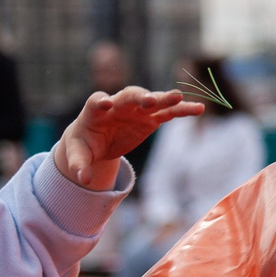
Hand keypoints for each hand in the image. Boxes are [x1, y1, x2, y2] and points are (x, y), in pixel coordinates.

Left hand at [53, 87, 201, 189]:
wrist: (95, 141)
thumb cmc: (84, 146)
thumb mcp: (77, 157)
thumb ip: (79, 166)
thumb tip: (85, 179)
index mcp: (95, 111)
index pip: (96, 102)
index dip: (100, 102)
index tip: (105, 104)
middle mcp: (116, 105)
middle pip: (128, 97)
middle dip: (139, 98)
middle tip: (150, 101)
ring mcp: (135, 110)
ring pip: (151, 101)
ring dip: (164, 98)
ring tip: (178, 97)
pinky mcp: (149, 119)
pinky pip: (167, 113)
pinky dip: (181, 110)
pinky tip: (198, 109)